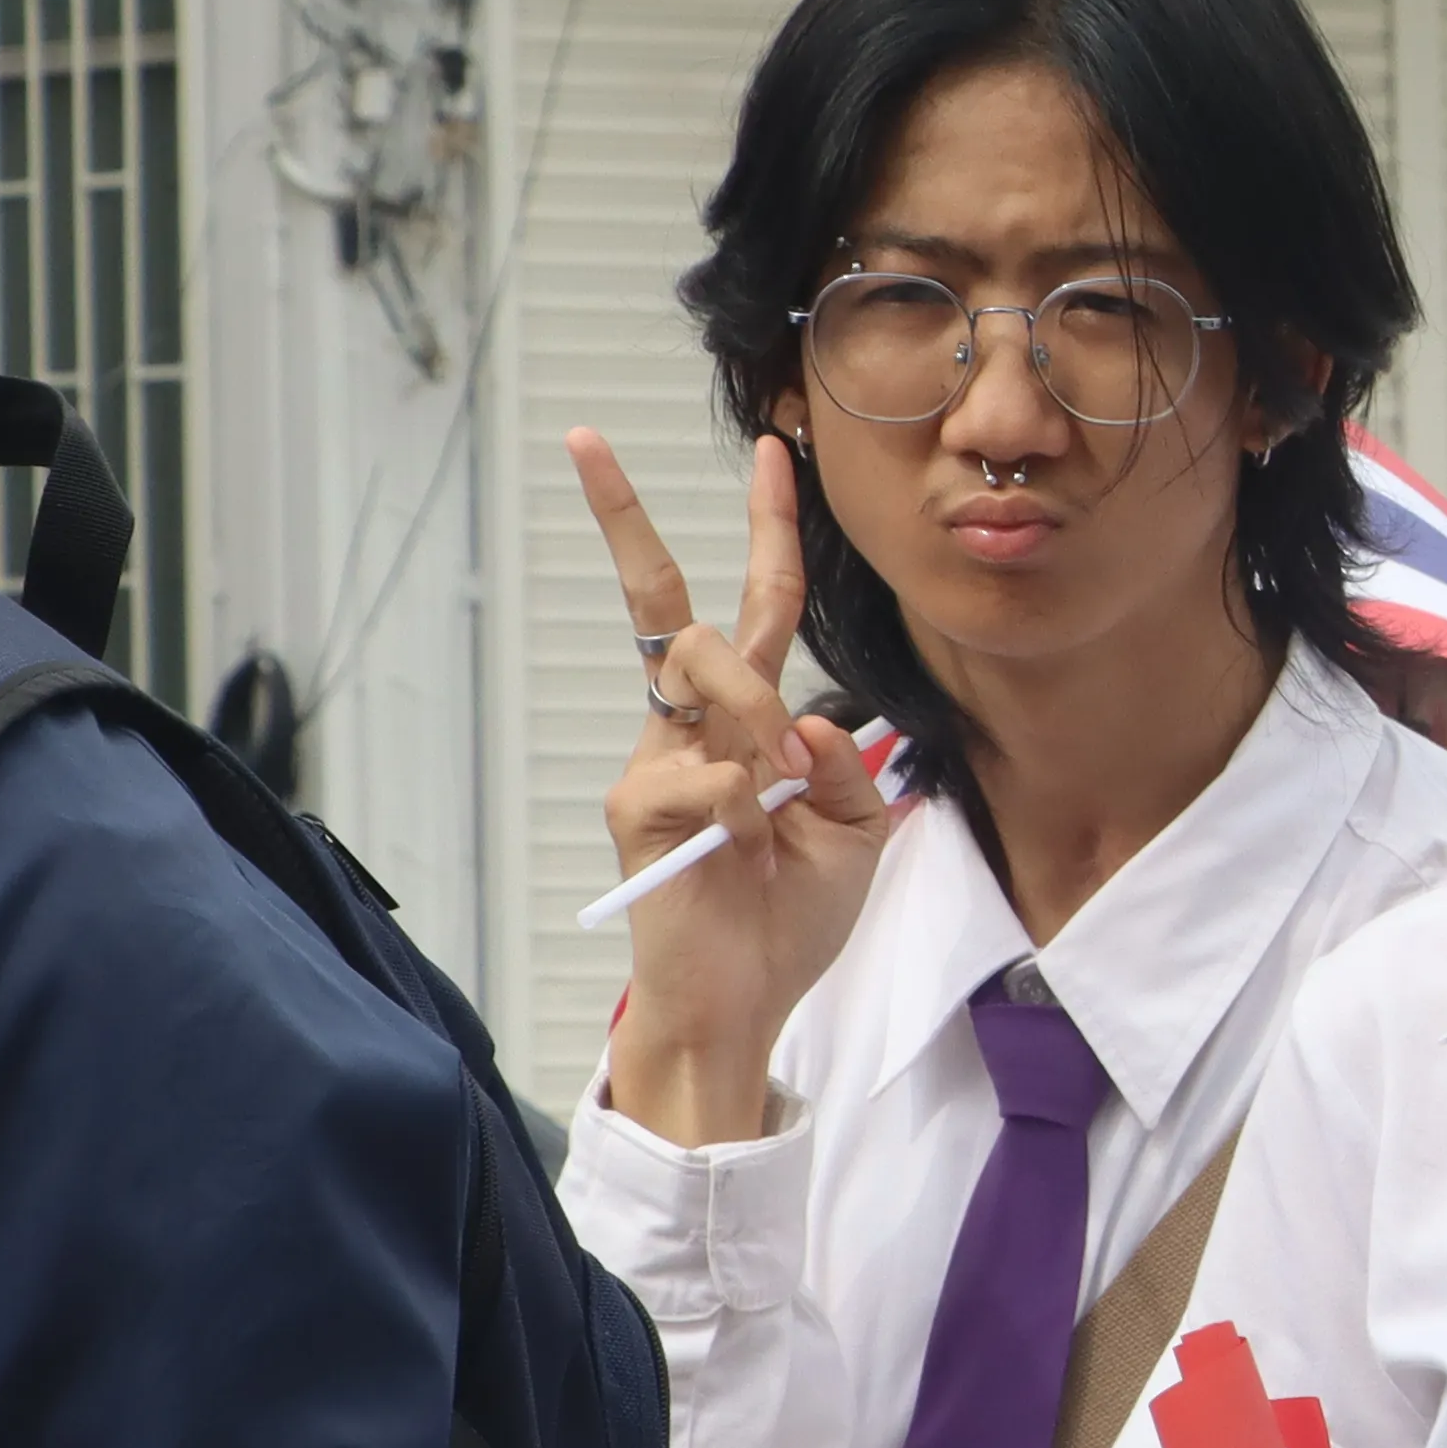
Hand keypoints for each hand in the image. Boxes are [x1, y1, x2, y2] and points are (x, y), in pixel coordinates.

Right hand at [580, 425, 899, 1144]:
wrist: (745, 1004)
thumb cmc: (790, 920)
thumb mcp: (857, 835)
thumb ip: (845, 770)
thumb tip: (801, 724)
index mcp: (748, 726)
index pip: (757, 607)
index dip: (767, 529)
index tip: (773, 450)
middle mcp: (692, 730)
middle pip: (673, 604)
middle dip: (630, 521)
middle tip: (589, 443)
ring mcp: (657, 763)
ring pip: (708, 672)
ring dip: (763, 718)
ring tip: (787, 796)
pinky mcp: (639, 809)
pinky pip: (712, 774)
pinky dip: (752, 813)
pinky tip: (753, 854)